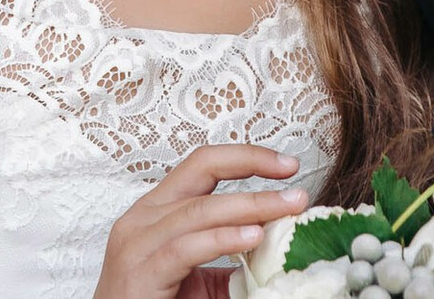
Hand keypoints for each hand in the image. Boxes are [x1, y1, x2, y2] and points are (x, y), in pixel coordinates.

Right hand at [92, 144, 309, 298]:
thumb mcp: (200, 275)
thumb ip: (231, 253)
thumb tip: (281, 241)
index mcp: (157, 210)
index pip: (204, 165)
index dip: (246, 157)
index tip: (288, 165)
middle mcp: (143, 217)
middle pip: (202, 170)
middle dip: (253, 167)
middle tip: (296, 184)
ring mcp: (136, 242)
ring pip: (199, 209)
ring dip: (251, 206)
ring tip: (287, 209)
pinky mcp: (140, 272)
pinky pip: (186, 248)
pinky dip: (223, 239)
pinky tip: (253, 237)